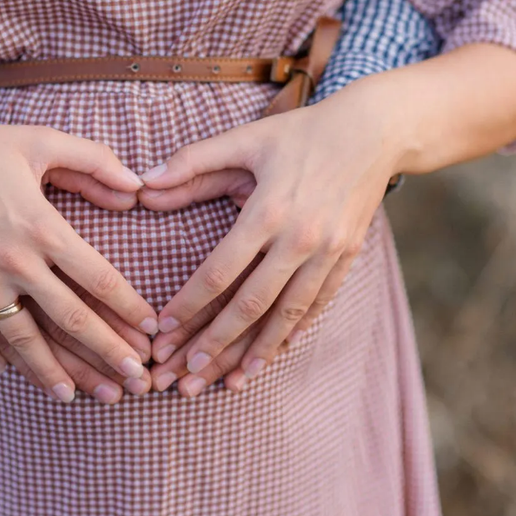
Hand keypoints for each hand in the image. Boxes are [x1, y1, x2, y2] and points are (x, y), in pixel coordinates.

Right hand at [0, 115, 158, 401]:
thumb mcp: (41, 141)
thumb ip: (94, 160)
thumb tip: (137, 186)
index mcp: (44, 228)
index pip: (99, 278)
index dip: (130, 308)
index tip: (152, 331)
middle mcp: (16, 260)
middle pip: (71, 317)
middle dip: (107, 353)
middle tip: (135, 381)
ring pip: (23, 336)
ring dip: (51, 370)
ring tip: (74, 397)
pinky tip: (9, 371)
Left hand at [139, 82, 401, 394]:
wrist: (374, 132)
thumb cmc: (300, 133)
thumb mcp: (245, 138)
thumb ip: (191, 162)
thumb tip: (142, 184)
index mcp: (268, 210)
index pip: (220, 271)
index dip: (188, 305)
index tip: (161, 331)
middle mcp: (300, 239)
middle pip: (251, 305)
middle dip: (214, 345)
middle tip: (185, 377)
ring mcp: (328, 253)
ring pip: (287, 316)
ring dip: (256, 353)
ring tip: (229, 383)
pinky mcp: (347, 258)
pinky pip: (318, 306)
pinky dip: (294, 334)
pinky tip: (274, 356)